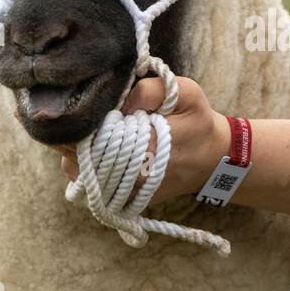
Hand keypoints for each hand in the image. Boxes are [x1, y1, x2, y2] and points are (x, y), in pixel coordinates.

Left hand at [54, 76, 229, 208]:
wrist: (215, 160)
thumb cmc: (198, 122)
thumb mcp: (185, 93)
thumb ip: (149, 90)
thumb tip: (118, 100)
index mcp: (148, 145)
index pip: (93, 138)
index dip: (82, 121)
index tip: (85, 106)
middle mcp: (136, 175)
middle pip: (80, 157)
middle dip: (74, 135)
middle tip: (80, 116)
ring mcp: (130, 192)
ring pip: (80, 174)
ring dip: (76, 153)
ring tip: (89, 133)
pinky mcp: (128, 200)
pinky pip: (93, 186)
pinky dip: (87, 168)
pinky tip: (98, 151)